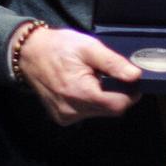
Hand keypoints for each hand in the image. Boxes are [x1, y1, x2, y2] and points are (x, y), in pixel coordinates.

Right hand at [16, 27, 142, 125]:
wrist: (29, 54)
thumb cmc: (59, 47)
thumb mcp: (89, 47)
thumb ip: (113, 63)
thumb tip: (135, 76)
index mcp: (81, 93)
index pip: (119, 105)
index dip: (130, 94)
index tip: (130, 81)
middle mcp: (73, 110)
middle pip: (110, 110)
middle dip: (116, 95)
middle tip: (109, 76)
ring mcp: (66, 117)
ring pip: (100, 113)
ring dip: (103, 99)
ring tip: (92, 80)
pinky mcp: (61, 118)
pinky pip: (86, 114)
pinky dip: (90, 103)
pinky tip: (82, 88)